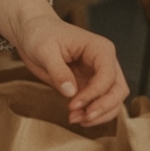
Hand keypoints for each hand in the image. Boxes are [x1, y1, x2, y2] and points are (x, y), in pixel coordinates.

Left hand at [0, 0, 128, 125]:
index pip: (107, 76)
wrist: (32, 32)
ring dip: (98, 115)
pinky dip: (91, 114)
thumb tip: (71, 92)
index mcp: (99, 48)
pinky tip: (75, 117)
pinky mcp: (90, 85)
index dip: (94, 93)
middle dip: (102, 107)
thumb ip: (58, 71)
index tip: (73, 104)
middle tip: (81, 117)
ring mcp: (99, 75)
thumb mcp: (44, 49)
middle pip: (117, 91)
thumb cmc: (40, 33)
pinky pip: (99, 105)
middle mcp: (105, 62)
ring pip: (113, 102)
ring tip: (74, 118)